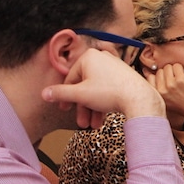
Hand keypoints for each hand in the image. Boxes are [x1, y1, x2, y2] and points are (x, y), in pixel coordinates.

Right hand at [43, 48, 163, 127]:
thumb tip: (44, 93)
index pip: (71, 78)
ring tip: (93, 126)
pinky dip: (104, 104)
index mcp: (89, 57)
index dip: (66, 96)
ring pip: (97, 90)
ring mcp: (115, 66)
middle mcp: (102, 58)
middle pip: (85, 86)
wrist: (140, 98)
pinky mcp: (125, 76)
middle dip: (83, 107)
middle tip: (81, 122)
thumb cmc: (109, 93)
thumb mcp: (79, 95)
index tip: (64, 109)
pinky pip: (109, 89)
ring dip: (93, 109)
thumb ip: (60, 94)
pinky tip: (102, 120)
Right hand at [144, 63, 183, 129]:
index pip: (150, 77)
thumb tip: (146, 71)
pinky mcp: (181, 80)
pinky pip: (178, 66)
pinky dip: (182, 69)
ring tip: (180, 79)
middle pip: (160, 71)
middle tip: (176, 80)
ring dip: (175, 70)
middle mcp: (162, 90)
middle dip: (168, 73)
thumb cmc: (183, 106)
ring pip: (168, 67)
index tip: (166, 80)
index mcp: (157, 95)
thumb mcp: (164, 99)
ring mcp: (171, 85)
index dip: (159, 76)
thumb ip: (156, 87)